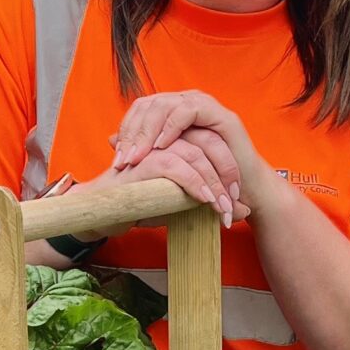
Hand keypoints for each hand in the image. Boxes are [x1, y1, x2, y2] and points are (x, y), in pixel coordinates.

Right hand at [88, 131, 248, 226]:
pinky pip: (178, 167)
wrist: (104, 211)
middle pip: (211, 144)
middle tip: (237, 205)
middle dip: (228, 176)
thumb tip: (245, 211)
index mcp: (177, 140)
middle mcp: (167, 137)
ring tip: (224, 209)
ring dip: (215, 184)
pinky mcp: (146, 160)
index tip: (239, 200)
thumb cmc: (143, 205)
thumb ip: (211, 200)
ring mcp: (156, 146)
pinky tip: (206, 200)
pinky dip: (196, 184)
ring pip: (197, 155)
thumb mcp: (184, 202)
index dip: (230, 170)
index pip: (213, 143)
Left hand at [108, 91, 266, 216]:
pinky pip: (188, 111)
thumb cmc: (205, 179)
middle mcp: (185, 103)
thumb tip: (110, 141)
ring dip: (148, 132)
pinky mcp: (219, 114)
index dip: (126, 132)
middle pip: (149, 105)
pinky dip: (171, 127)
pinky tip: (161, 147)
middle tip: (124, 160)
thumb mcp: (167, 165)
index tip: (117, 160)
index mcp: (171, 111)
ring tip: (139, 156)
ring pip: (165, 105)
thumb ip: (142, 150)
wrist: (240, 192)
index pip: (140, 111)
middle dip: (133, 133)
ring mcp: (203, 105)